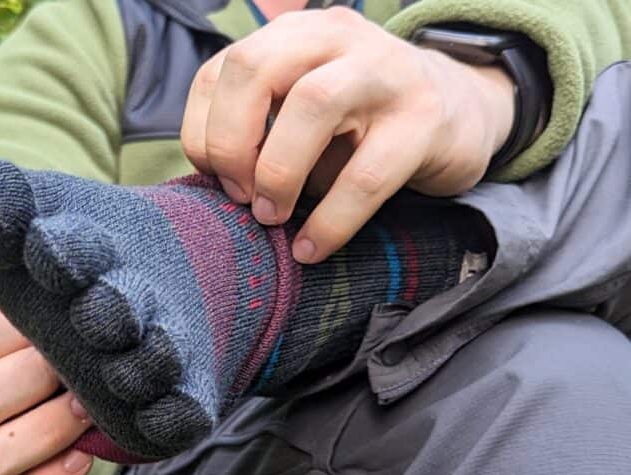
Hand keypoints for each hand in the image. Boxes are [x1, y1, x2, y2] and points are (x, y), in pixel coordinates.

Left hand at [181, 7, 515, 261]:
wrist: (462, 109)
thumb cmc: (362, 122)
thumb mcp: (302, 111)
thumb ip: (260, 129)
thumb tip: (218, 185)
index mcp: (295, 35)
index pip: (222, 68)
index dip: (203, 130)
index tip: (214, 178)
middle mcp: (337, 38)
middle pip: (254, 69)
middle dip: (230, 142)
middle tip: (240, 195)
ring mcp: (386, 72)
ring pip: (313, 103)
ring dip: (277, 171)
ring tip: (272, 216)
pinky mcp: (426, 119)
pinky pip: (366, 175)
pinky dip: (330, 220)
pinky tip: (311, 248)